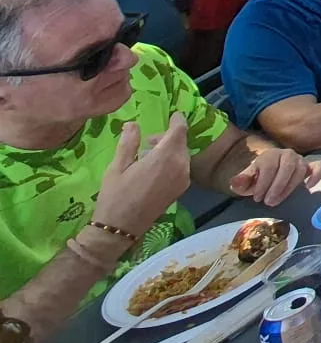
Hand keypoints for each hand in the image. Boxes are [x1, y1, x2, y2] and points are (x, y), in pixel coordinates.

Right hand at [94, 114, 192, 237]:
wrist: (121, 229)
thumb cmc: (115, 196)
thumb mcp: (117, 167)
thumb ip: (128, 143)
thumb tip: (133, 124)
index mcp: (165, 157)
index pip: (179, 130)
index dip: (177, 120)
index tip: (173, 114)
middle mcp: (180, 166)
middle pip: (181, 142)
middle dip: (168, 137)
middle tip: (147, 141)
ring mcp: (183, 179)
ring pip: (182, 155)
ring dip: (169, 149)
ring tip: (146, 156)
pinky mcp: (181, 189)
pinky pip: (182, 167)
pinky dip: (172, 161)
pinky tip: (153, 169)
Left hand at [229, 148, 320, 206]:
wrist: (268, 173)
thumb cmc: (258, 178)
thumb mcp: (245, 181)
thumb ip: (240, 181)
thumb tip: (236, 183)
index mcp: (270, 155)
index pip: (269, 166)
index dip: (263, 183)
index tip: (257, 198)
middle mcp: (287, 154)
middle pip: (287, 166)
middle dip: (277, 186)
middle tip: (269, 202)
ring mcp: (300, 160)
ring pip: (300, 169)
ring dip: (290, 187)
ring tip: (278, 200)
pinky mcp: (309, 167)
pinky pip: (318, 167)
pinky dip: (317, 175)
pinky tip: (308, 187)